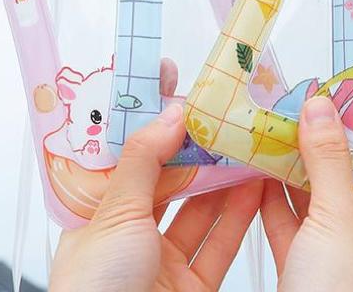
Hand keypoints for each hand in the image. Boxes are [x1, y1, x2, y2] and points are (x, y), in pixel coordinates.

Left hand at [50, 59, 262, 291]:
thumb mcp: (113, 216)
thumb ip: (143, 161)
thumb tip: (171, 112)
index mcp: (96, 215)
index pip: (125, 153)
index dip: (148, 117)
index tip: (172, 80)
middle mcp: (128, 235)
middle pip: (168, 178)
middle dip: (196, 146)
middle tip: (223, 110)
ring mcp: (161, 262)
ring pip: (199, 208)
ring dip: (224, 176)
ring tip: (248, 141)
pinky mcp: (192, 286)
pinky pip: (219, 243)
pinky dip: (239, 214)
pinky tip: (255, 186)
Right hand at [260, 95, 352, 291]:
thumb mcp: (337, 218)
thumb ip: (327, 159)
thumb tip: (321, 108)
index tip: (344, 100)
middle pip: (349, 182)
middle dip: (322, 148)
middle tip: (302, 111)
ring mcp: (341, 260)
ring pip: (317, 203)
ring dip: (294, 172)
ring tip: (276, 133)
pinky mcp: (308, 272)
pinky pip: (293, 227)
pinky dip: (275, 202)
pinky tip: (260, 174)